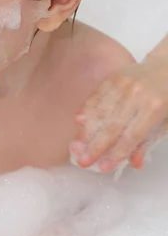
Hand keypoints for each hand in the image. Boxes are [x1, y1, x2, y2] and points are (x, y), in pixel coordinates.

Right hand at [70, 56, 167, 171]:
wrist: (165, 68)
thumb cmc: (167, 97)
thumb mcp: (164, 122)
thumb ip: (148, 141)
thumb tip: (134, 163)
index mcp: (154, 108)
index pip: (132, 136)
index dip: (116, 153)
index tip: (103, 167)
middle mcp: (137, 95)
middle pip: (113, 125)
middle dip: (96, 146)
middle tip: (83, 161)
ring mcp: (124, 84)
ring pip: (101, 111)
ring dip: (87, 131)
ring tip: (76, 146)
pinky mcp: (113, 77)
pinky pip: (97, 95)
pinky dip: (87, 108)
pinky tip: (78, 121)